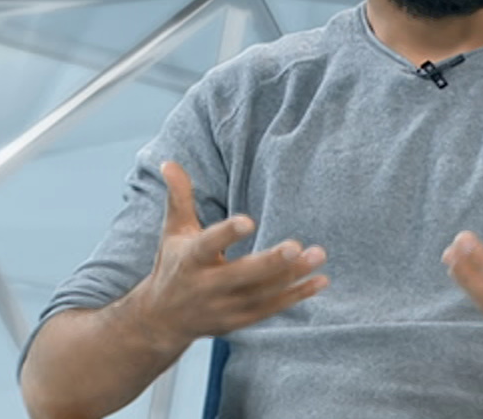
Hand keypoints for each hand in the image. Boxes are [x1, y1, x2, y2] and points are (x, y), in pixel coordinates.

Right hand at [127, 161, 327, 350]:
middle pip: (241, 275)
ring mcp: (224, 306)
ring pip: (262, 293)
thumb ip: (179, 197)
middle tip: (296, 246)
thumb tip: (169, 161)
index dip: (227, 234)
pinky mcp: (239, 321)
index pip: (208, 245)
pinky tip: (321, 281)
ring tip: (318, 254)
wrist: (161, 320)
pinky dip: (296, 296)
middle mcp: (207, 286)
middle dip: (269, 263)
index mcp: (190, 259)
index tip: (249, 221)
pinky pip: (271, 309)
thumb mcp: (173, 232)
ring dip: (292, 276)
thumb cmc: (174, 265)